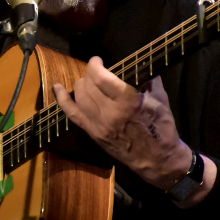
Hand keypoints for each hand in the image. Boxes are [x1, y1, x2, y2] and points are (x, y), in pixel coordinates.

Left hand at [52, 57, 214, 205]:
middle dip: (90, 75)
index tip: (97, 60)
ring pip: (79, 96)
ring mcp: (99, 124)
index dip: (95, 65)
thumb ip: (150, 80)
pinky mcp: (93, 134)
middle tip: (97, 73)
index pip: (101, 77)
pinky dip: (63, 100)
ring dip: (81, 84)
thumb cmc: (162, 128)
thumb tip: (141, 63)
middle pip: (88, 85)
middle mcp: (110, 112)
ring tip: (88, 82)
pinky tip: (57, 88)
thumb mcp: (161, 100)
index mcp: (128, 101)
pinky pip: (72, 114)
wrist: (157, 159)